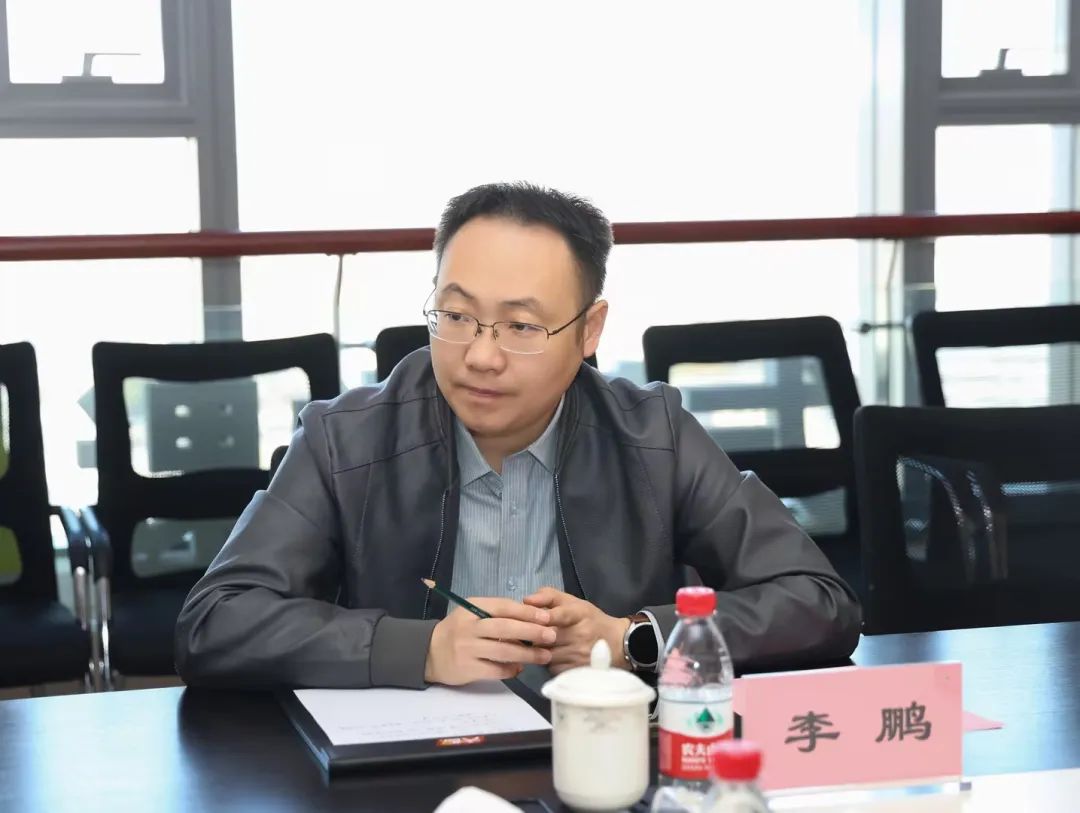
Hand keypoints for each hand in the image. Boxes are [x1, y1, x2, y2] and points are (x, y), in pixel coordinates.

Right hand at [424, 598, 555, 685]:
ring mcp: (467, 649)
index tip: (546, 617)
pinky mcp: (468, 669)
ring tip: (545, 655)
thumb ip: (497, 614)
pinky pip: (495, 670)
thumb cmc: (459, 630)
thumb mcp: (472, 614)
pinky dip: (511, 669)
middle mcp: (469, 627)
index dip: (527, 612)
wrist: (430, 652)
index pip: (503, 607)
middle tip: (552, 636)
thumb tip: (531, 620)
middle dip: (531, 632)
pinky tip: (521, 668)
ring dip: (527, 654)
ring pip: (503, 651)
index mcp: (472, 608)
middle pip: (505, 628)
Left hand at [524, 587, 630, 674]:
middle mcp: (581, 634)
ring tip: (543, 645)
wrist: (617, 643)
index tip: (537, 619)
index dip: (547, 616)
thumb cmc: (590, 620)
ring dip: (541, 650)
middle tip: (531, 634)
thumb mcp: (574, 602)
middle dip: (536, 636)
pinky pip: (553, 668)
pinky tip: (554, 657)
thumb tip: (526, 600)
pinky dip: (549, 663)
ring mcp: (580, 654)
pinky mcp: (578, 670)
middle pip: (547, 637)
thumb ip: (548, 596)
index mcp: (580, 613)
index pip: (562, 614)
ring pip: (547, 654)